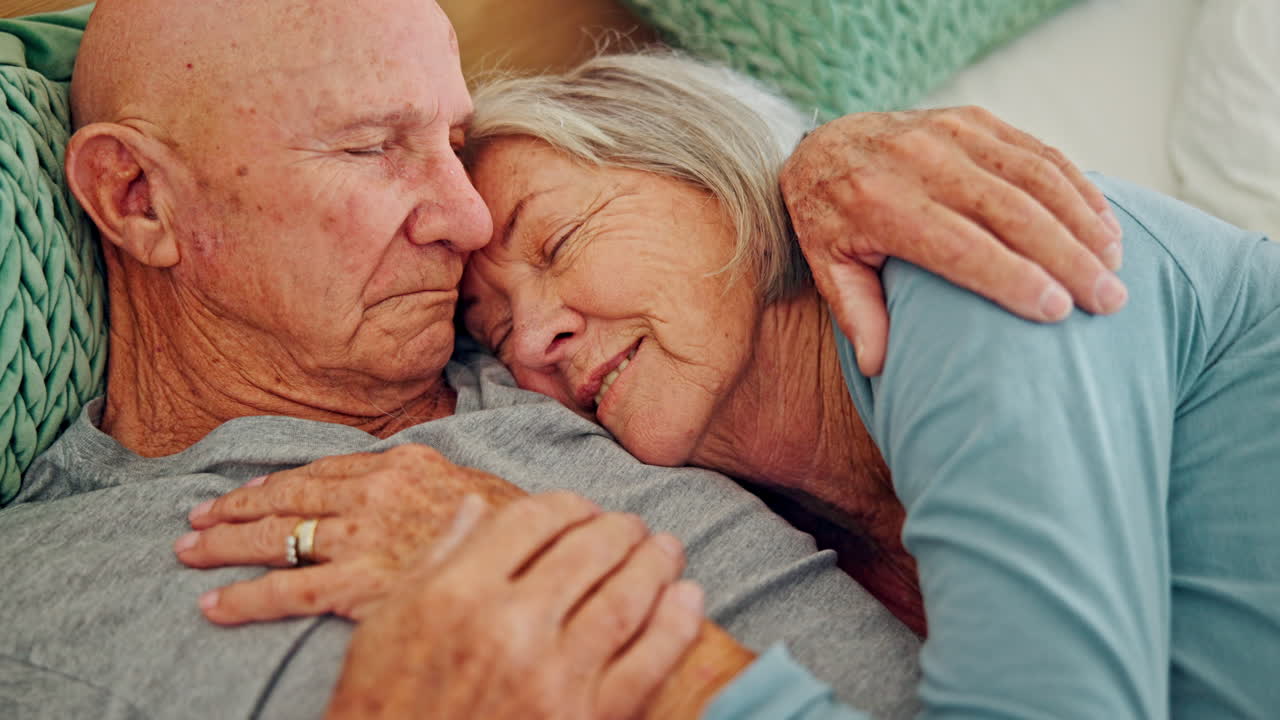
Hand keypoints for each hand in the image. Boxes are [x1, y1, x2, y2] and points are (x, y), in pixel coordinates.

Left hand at [176, 443, 524, 623]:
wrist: (537, 555)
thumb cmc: (513, 527)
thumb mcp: (474, 488)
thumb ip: (432, 482)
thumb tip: (415, 477)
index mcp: (402, 463)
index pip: (323, 470)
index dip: (278, 483)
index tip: (249, 492)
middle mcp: (374, 493)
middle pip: (289, 498)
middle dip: (237, 509)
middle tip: (197, 518)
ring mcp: (364, 537)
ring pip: (277, 538)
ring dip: (225, 545)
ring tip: (188, 551)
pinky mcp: (358, 583)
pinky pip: (286, 590)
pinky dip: (243, 598)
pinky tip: (213, 605)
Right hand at [326, 492, 706, 719]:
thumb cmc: (383, 706)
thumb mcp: (386, 624)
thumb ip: (438, 559)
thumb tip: (477, 505)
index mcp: (456, 593)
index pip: (532, 519)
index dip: (566, 505)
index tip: (579, 510)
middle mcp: (509, 628)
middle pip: (588, 551)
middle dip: (618, 529)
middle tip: (632, 527)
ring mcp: (552, 679)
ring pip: (626, 598)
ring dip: (655, 565)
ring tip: (666, 551)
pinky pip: (647, 663)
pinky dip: (675, 625)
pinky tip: (687, 599)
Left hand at [781, 106, 1128, 375]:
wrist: (822, 145)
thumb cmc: (831, 221)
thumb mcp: (830, 268)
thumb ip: (858, 315)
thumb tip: (881, 367)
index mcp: (881, 205)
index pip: (960, 247)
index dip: (1012, 278)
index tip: (1058, 310)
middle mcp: (919, 162)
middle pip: (1010, 213)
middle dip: (1068, 258)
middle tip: (1109, 300)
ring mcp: (951, 133)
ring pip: (1034, 177)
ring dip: (1083, 221)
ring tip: (1115, 266)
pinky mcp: (973, 119)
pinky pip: (1036, 150)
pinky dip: (1077, 186)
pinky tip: (1105, 223)